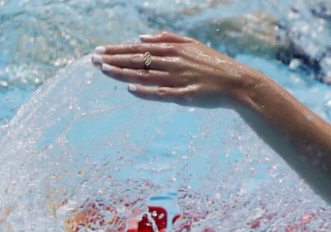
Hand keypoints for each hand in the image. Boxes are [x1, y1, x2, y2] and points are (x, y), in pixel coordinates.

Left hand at [92, 31, 258, 107]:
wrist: (238, 83)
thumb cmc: (215, 64)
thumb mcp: (192, 44)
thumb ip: (166, 38)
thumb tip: (140, 37)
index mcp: (173, 49)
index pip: (139, 49)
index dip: (117, 50)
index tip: (99, 51)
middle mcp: (173, 62)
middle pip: (138, 60)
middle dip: (113, 60)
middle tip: (92, 60)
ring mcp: (179, 78)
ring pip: (145, 75)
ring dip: (123, 73)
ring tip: (103, 71)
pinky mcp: (186, 95)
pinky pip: (162, 93)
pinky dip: (146, 91)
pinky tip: (130, 89)